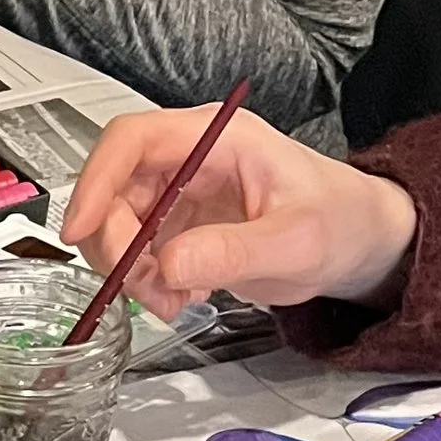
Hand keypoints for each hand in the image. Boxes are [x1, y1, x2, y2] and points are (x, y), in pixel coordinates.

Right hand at [61, 106, 420, 321]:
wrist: (360, 241)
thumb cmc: (342, 221)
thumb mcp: (296, 242)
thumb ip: (232, 252)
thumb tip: (170, 265)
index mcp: (219, 139)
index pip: (133, 141)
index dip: (96, 181)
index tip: (80, 230)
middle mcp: (192, 160)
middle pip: (115, 189)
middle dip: (116, 244)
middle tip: (141, 286)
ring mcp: (182, 193)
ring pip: (118, 226)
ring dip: (130, 272)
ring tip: (170, 301)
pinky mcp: (179, 226)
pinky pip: (138, 253)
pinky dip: (146, 285)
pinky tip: (180, 298)